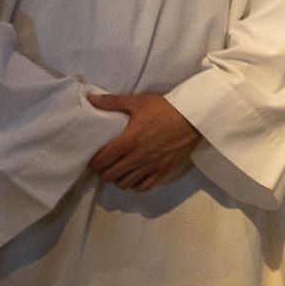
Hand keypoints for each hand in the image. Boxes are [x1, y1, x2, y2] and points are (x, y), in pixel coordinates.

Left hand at [85, 91, 199, 191]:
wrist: (193, 117)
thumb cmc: (165, 108)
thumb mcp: (138, 102)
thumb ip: (113, 102)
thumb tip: (91, 99)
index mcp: (129, 140)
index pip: (103, 160)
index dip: (94, 162)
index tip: (95, 158)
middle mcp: (138, 157)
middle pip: (110, 176)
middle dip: (103, 172)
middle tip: (105, 164)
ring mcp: (150, 166)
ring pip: (125, 184)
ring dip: (118, 179)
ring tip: (118, 170)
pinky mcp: (163, 171)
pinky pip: (144, 187)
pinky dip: (135, 185)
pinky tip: (135, 176)